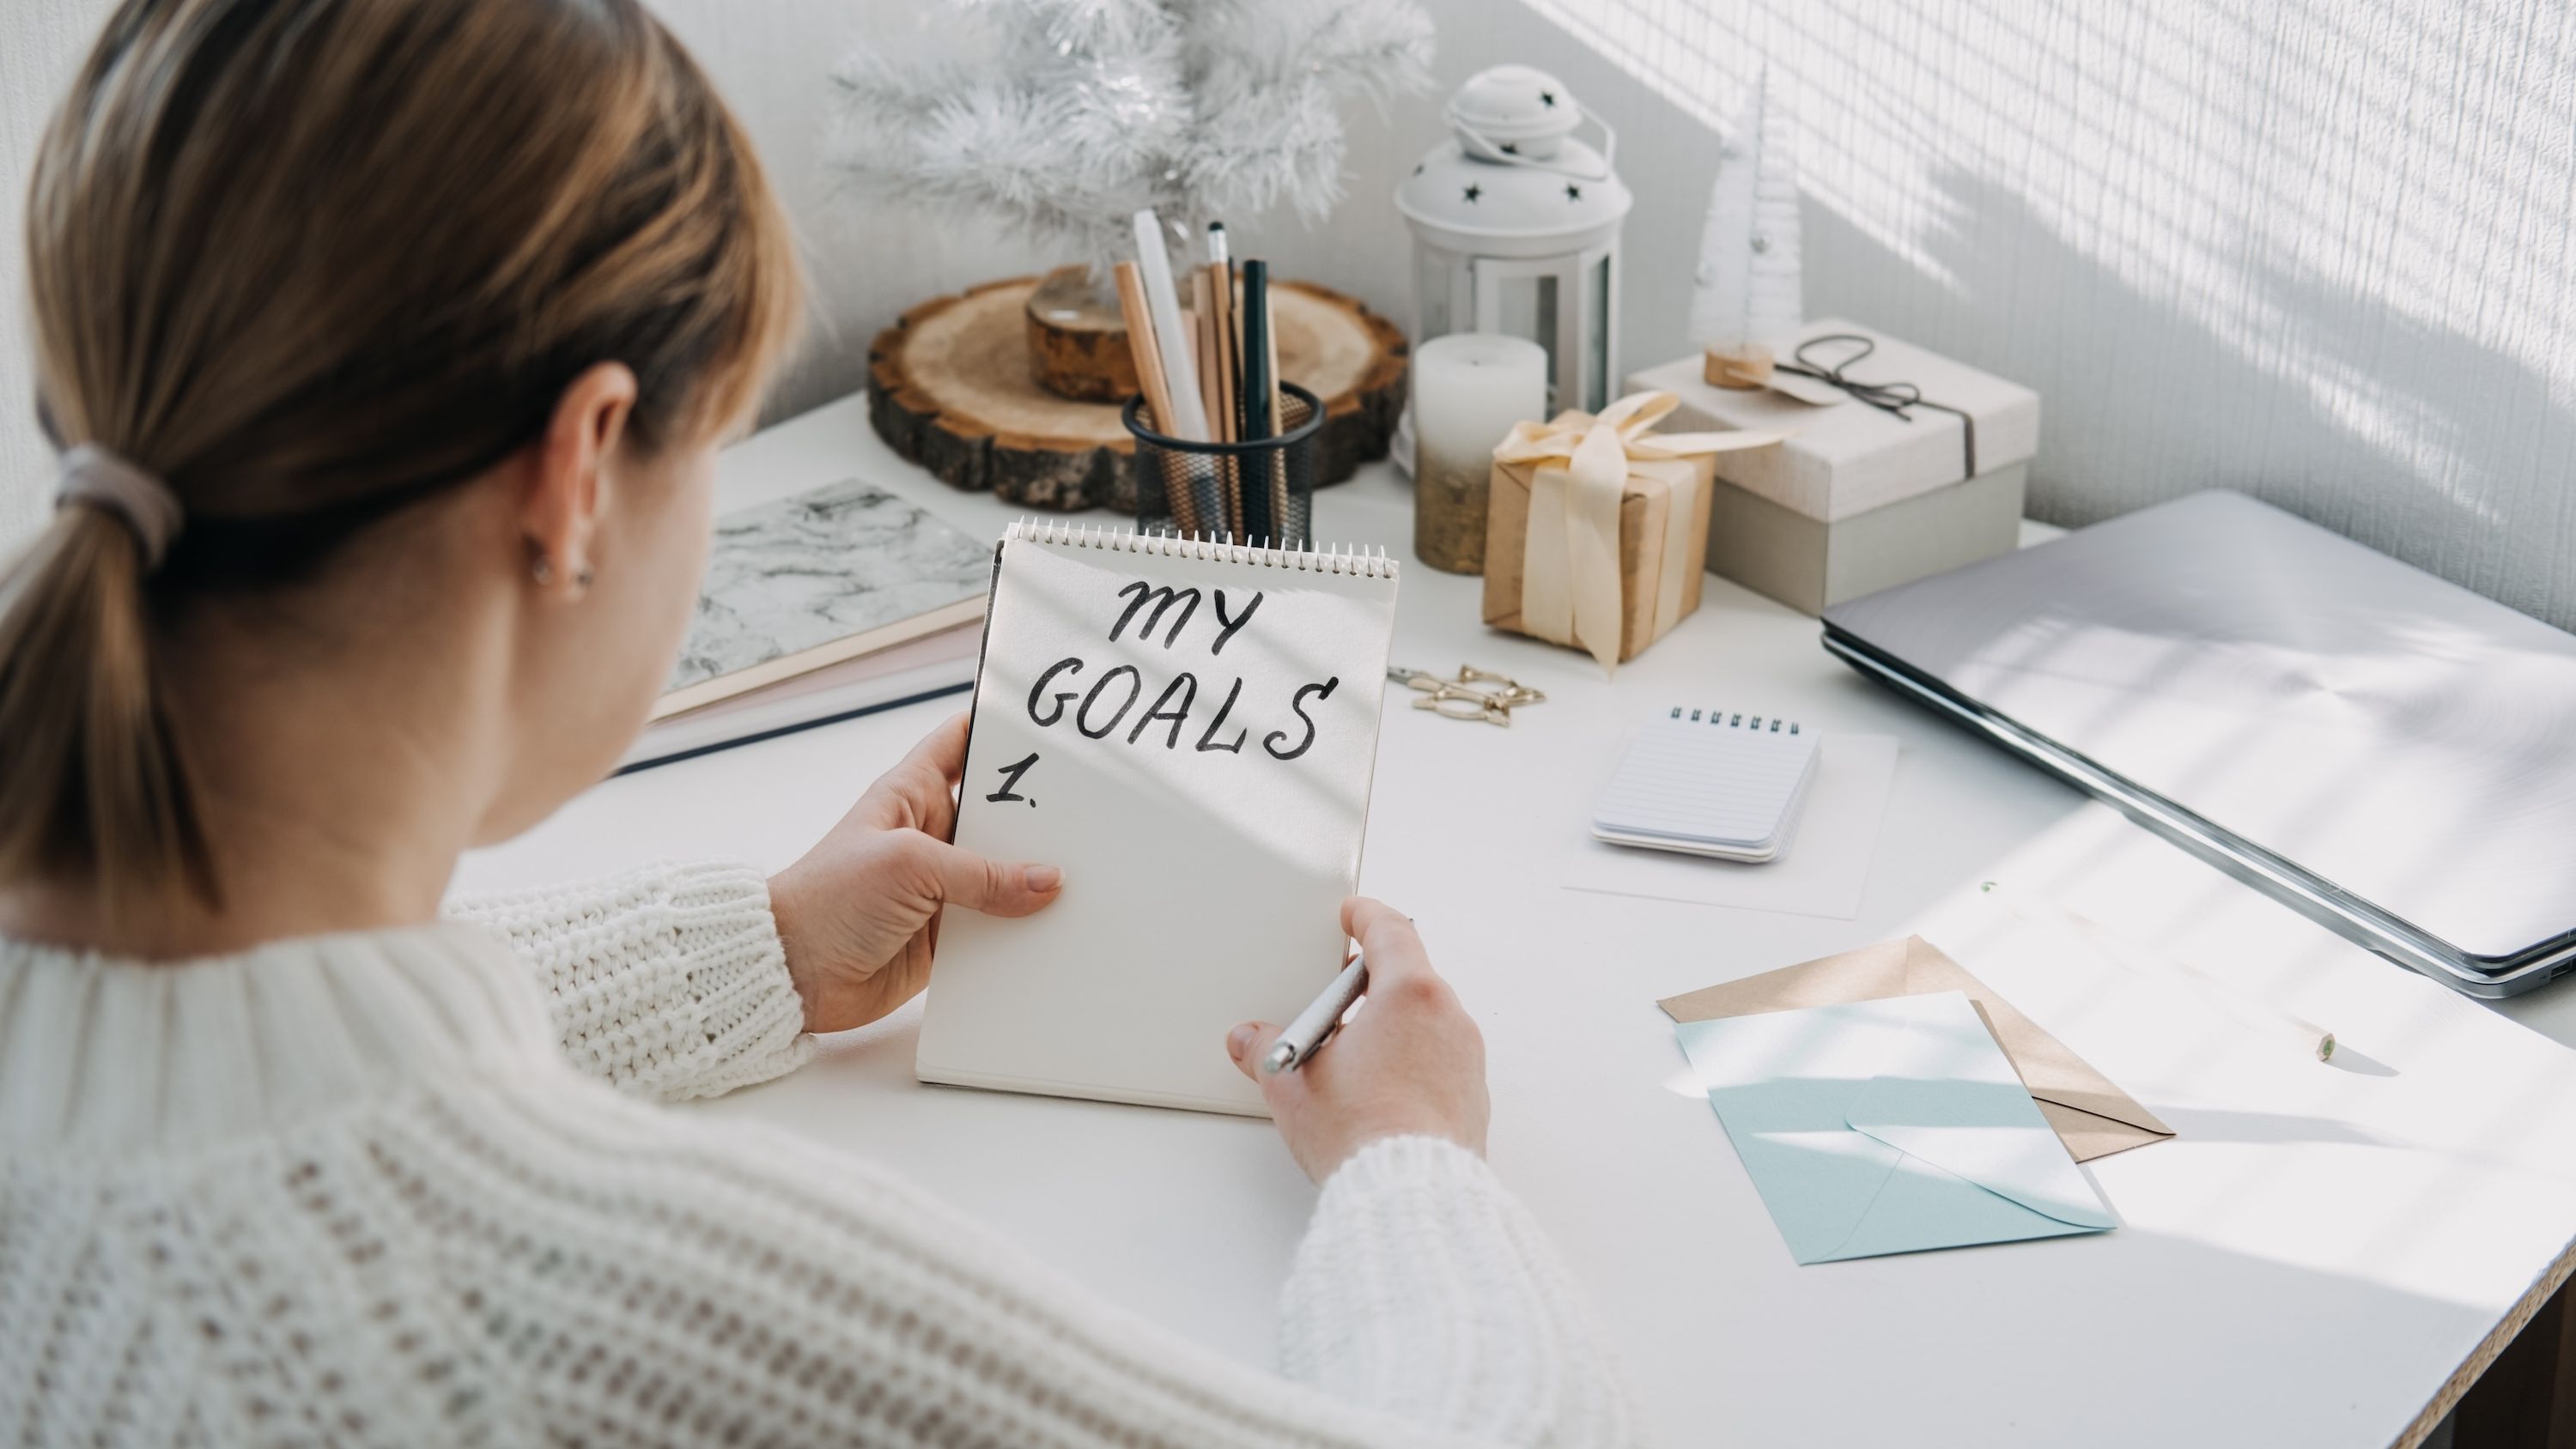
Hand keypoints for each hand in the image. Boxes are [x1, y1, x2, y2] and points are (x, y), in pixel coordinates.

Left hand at [769, 713, 1062, 1032]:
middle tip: (1092, 813)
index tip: (1051, 729)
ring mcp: (942, 887)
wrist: (792, 973)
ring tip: (1089, 876)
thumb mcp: (909, 866)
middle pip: (1000, 814)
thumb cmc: (828, 899)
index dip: (1001, 730)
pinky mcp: (948, 935)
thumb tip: (1047, 881)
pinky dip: (1024, 931)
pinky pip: (998, 927)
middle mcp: (932, 835)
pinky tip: (1057, 930)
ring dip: (1037, 880)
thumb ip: (982, 873)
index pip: (963, 742)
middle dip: (1040, 815)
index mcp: (913, 794)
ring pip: (1006, 875)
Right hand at [1227, 897, 1489, 1181]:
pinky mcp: (1471, 1095)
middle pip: (1409, 977)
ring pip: (1424, 1021)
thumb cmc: (1364, 1135)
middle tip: (1334, 996)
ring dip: (1389, 1026)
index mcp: (1410, 995)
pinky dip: (1409, 1061)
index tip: (1353, 913)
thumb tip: (1250, 1040)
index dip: (1366, 916)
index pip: (1391, 931)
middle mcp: (1449, 1018)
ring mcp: (1466, 1058)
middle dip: (1369, 983)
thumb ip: (1265, 1050)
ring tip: (1348, 1058)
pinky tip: (1377, 1092)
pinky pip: (1438, 1060)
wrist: (1411, 1196)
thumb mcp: (1293, 1086)